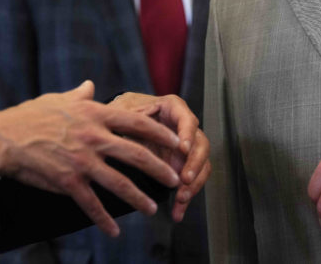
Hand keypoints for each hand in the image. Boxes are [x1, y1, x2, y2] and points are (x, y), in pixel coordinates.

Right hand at [0, 80, 181, 236]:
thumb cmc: (32, 115)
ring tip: (152, 207)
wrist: (6, 138)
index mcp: (95, 115)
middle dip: (159, 167)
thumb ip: (81, 95)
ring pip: (119, 182)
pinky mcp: (69, 181)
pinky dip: (104, 219)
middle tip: (175, 178)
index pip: (136, 123)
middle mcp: (94, 137)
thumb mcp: (60, 99)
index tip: (176, 141)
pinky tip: (114, 230)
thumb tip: (90, 86)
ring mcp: (82, 161)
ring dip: (139, 197)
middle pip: (136, 154)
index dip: (160, 133)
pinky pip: (91, 203)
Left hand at [110, 92, 210, 221]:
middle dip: (194, 164)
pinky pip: (191, 181)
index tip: (182, 149)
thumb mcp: (122, 111)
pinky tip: (177, 211)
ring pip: (201, 164)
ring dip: (194, 183)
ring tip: (181, 198)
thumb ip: (125, 119)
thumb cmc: (123, 112)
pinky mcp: (182, 164)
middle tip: (184, 179)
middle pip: (200, 144)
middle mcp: (184, 127)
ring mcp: (186, 147)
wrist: (122, 124)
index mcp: (172, 108)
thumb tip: (119, 133)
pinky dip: (186, 196)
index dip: (187, 134)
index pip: (187, 119)